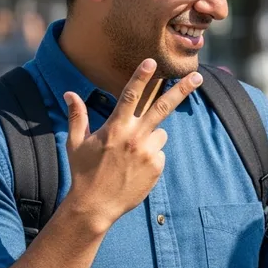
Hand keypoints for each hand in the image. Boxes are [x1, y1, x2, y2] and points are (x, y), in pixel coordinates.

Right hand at [63, 59, 201, 233]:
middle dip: (182, 89)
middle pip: (163, 106)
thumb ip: (77, 116)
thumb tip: (69, 93)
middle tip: (198, 76)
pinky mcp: (157, 166)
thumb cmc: (83, 173)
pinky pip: (159, 152)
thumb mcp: (75, 143)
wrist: (96, 206)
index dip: (141, 77)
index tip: (152, 62)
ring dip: (151, 137)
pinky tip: (135, 168)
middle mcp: (135, 137)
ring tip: (131, 156)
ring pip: (160, 133)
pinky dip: (151, 156)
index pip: (130, 96)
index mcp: (115, 128)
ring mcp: (148, 152)